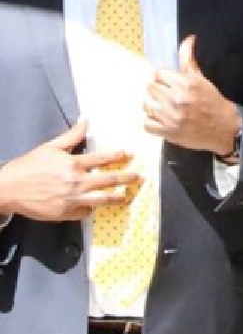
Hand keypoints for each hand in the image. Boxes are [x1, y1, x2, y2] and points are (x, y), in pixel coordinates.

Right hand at [0, 119, 141, 220]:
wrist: (8, 189)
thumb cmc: (29, 166)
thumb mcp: (50, 148)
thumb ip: (72, 136)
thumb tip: (86, 120)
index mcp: (74, 164)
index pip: (103, 159)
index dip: (119, 156)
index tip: (129, 155)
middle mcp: (76, 182)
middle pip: (109, 180)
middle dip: (127, 178)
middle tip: (139, 178)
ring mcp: (72, 199)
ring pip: (102, 199)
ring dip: (117, 198)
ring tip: (127, 197)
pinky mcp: (66, 213)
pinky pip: (85, 212)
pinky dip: (91, 209)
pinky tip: (96, 207)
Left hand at [144, 35, 241, 154]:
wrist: (224, 129)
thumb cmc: (213, 103)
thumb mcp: (201, 79)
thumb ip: (189, 59)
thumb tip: (188, 39)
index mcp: (186, 84)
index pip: (158, 74)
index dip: (163, 78)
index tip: (169, 83)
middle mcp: (178, 99)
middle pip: (151, 88)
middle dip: (159, 91)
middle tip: (169, 96)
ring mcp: (171, 117)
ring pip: (146, 105)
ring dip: (154, 106)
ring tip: (165, 108)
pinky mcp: (168, 132)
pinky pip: (147, 124)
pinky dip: (152, 123)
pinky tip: (163, 120)